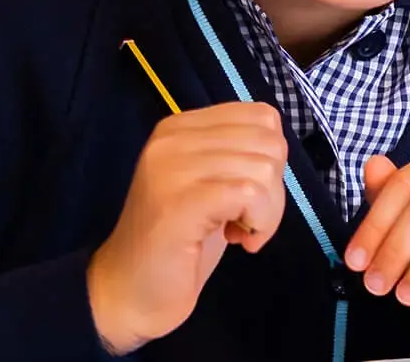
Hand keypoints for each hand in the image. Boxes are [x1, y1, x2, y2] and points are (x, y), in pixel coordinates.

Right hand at [88, 103, 287, 354]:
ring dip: (268, 211)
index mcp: (179, 127)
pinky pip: (250, 194)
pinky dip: (261, 222)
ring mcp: (173, 168)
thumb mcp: (210, 183)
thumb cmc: (179, 242)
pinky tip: (240, 241)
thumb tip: (278, 145)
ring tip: (240, 232)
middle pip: (269, 141)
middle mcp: (172, 138)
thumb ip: (237, 154)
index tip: (248, 195)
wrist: (131, 291)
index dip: (271, 160)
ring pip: (264, 168)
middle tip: (246, 218)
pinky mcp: (181, 202)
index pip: (261, 117)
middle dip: (275, 187)